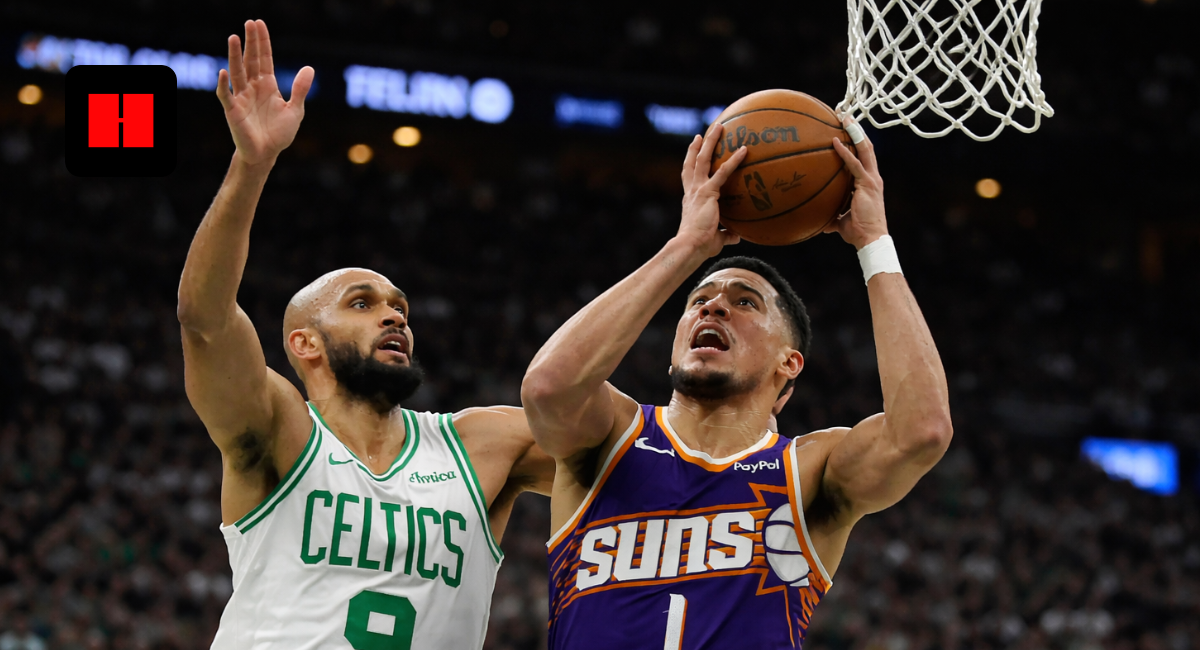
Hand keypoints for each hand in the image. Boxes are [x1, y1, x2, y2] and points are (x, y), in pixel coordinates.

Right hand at [216, 20, 313, 166]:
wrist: (267, 154)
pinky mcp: (233, 111)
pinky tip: (224, 72)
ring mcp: (242, 98)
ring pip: (238, 72)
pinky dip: (224, 85)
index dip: (263, 42)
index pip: (264, 59)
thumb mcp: (295, 111)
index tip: (259, 24)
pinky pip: (227, 95)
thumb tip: (309, 68)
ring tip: (234, 37)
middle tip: (249, 23)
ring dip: (235, 56)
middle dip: (250, 42)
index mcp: (268, 85)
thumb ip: (300, 89)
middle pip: (251, 60)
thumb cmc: (279, 134)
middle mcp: (253, 88)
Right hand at [676, 123, 747, 257]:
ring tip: (719, 126)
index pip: (689, 176)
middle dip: (699, 146)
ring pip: (703, 159)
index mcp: (691, 199)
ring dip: (711, 141)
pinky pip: (723, 172)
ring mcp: (699, 189)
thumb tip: (737, 236)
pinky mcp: (708, 192)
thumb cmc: (701, 246)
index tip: (694, 147)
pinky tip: (744, 149)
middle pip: (693, 162)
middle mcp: (692, 191)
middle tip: (705, 132)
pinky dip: (734, 160)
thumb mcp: (716, 238)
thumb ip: (726, 234)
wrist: (692, 246)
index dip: (691, 160)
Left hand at [825, 118, 887, 249]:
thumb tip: (818, 219)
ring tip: (844, 118)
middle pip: (866, 146)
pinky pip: (854, 164)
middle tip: (845, 115)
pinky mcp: (867, 184)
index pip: (864, 156)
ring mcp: (872, 179)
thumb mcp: (841, 219)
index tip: (846, 128)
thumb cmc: (857, 231)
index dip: (856, 141)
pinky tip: (835, 141)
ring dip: (854, 132)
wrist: (870, 239)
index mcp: (868, 182)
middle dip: (857, 129)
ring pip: (865, 149)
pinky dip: (845, 152)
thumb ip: (831, 214)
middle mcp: (873, 176)